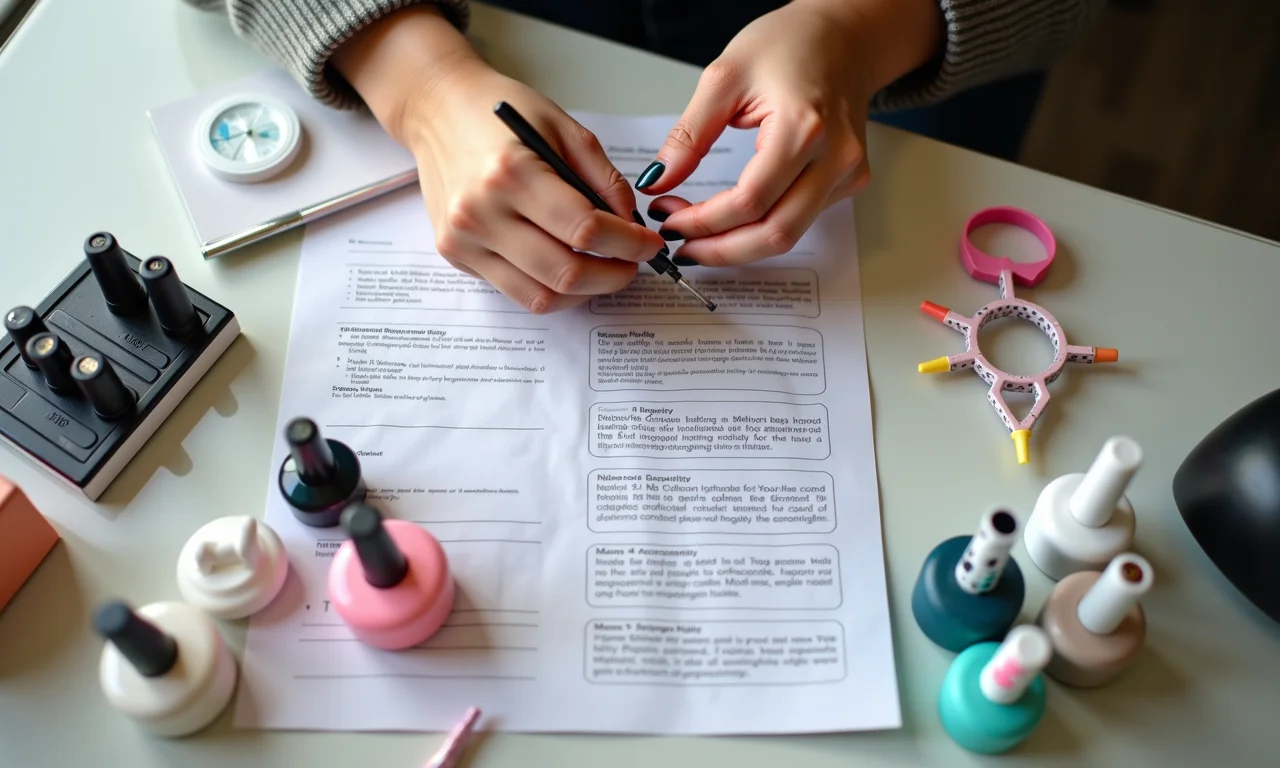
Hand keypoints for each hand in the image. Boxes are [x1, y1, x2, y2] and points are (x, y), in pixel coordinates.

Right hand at [333, 7, 664, 312]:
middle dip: (614, 275)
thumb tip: (630, 223)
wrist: (436, 110)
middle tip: (633, 263)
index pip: (584, 229)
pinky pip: (516, 291)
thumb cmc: (498, 113)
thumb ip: (603, 177)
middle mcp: (481, 213)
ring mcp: (464, 241)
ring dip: (585, 292)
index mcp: (510, 173)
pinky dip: (552, 289)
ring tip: (605, 270)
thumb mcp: (562, 126)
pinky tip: (568, 267)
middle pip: (565, 273)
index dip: (628, 244)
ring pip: (541, 296)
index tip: (649, 244)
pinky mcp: (456, 256)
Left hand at [637, 0, 941, 265]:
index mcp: (804, 128)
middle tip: (679, 244)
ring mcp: (847, 173)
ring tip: (697, 234)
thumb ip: (688, 136)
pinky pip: (801, 220)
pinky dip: (761, 228)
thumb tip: (657, 182)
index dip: (702, 222)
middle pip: (774, 234)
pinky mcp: (848, 180)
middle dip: (720, 249)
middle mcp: (835, 158)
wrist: (842, 35)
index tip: (667, 219)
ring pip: (789, 235)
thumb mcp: (723, 79)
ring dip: (738, 245)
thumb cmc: (789, 44)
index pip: (749, 201)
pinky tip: (731, 219)